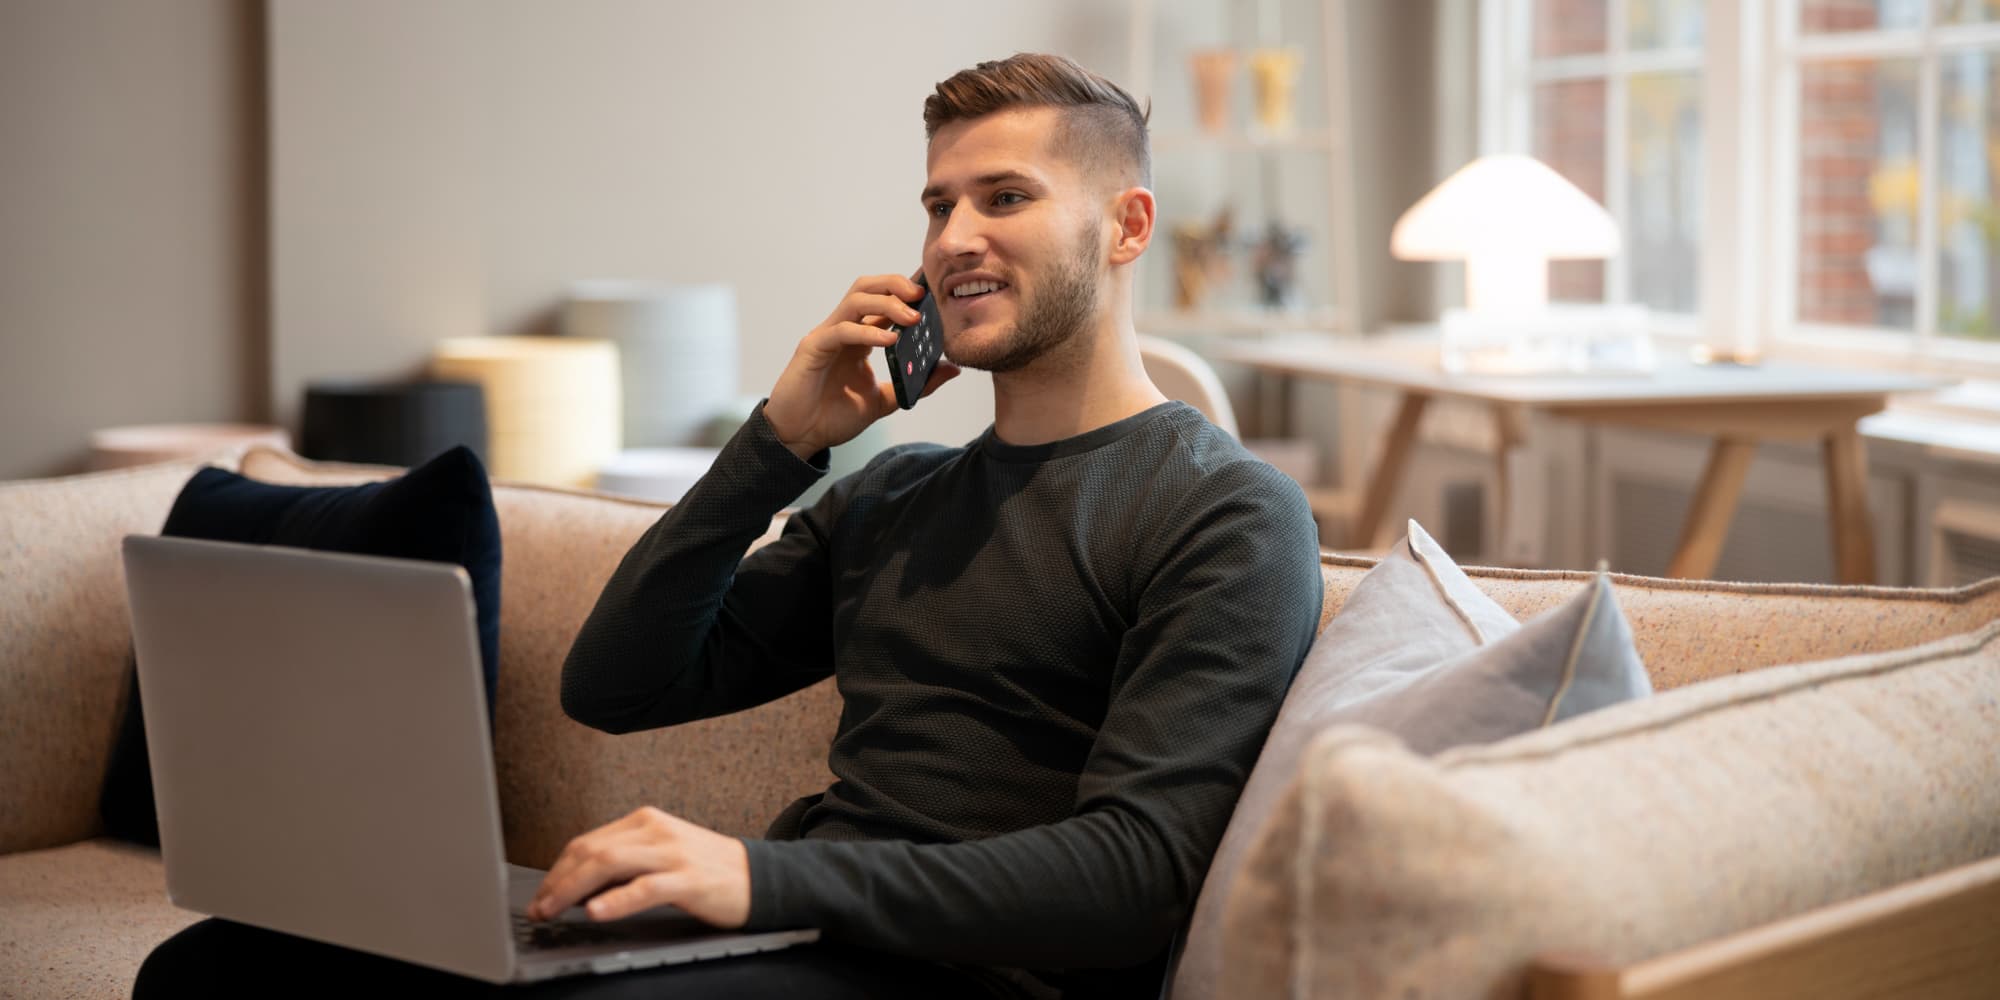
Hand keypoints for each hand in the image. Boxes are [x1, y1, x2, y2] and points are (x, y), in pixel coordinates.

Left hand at [526, 806, 750, 927]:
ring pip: (609, 864)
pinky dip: (616, 900)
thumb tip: (578, 886)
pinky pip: (645, 888)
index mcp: (645, 821)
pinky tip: (597, 911)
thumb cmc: (707, 869)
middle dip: (557, 881)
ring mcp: (672, 853)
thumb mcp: (662, 854)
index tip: (541, 894)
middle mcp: (655, 831)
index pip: (587, 842)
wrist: (759, 876)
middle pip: (591, 850)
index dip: (557, 870)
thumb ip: (625, 862)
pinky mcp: (689, 879)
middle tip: (539, 907)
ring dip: (572, 889)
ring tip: (554, 910)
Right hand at [763, 272, 961, 460]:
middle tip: (922, 296)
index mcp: (858, 337)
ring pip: (855, 300)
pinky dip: (867, 332)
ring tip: (911, 318)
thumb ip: (915, 385)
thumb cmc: (833, 417)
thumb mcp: (885, 401)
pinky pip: (842, 331)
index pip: (882, 301)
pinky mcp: (813, 348)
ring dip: (886, 303)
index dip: (906, 293)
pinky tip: (889, 341)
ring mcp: (826, 336)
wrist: (800, 437)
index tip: (933, 294)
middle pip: (866, 288)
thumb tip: (951, 369)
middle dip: (895, 285)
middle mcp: (842, 330)